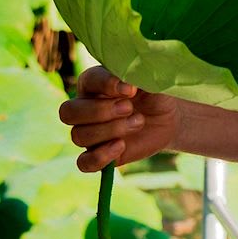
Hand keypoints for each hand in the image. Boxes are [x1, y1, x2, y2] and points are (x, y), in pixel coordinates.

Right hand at [59, 65, 179, 171]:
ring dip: (110, 130)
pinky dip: (100, 156)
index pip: (87, 80)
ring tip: (138, 122)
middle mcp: (85, 107)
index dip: (106, 84)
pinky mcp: (99, 154)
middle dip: (99, 111)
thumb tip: (127, 83)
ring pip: (78, 136)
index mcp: (94, 83)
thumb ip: (138, 75)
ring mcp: (89, 133)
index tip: (131, 89)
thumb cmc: (155, 92)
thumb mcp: (151, 79)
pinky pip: (84, 163)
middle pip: (68, 112)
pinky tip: (121, 146)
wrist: (168, 117)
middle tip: (128, 108)